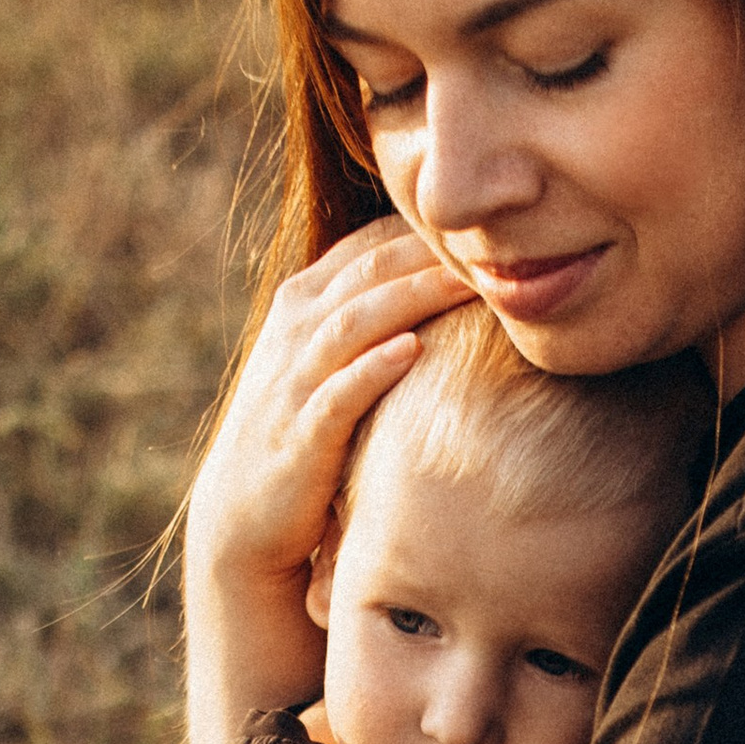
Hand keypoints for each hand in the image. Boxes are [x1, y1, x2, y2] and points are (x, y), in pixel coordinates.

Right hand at [188, 217, 471, 586]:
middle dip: (432, 252)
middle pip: (371, 271)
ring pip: (355, 320)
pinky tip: (411, 350)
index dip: (428, 229)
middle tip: (502, 239)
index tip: (494, 223)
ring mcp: (294, 380)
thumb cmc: (303, 432)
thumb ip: (371, 318)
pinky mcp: (299, 435)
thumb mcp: (328, 362)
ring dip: (413, 297)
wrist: (242, 519)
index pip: (371, 245)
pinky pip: (337, 393)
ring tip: (470, 281)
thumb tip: (446, 287)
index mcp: (304, 302)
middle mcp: (295, 329)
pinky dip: (371, 368)